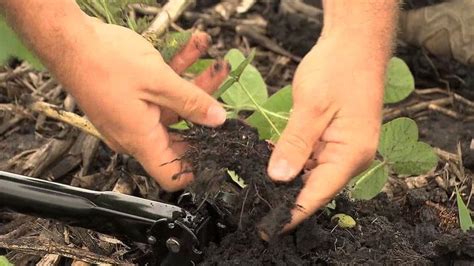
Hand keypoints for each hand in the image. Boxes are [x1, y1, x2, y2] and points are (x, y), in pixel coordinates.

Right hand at [58, 18, 228, 190]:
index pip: (171, 175)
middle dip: (204, 111)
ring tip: (214, 64)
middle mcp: (135, 134)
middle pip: (180, 133)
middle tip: (221, 94)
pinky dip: (176, 75)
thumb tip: (217, 118)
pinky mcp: (128, 99)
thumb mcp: (159, 82)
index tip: (217, 150)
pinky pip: (158, 93)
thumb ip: (192, 101)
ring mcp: (131, 116)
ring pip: (172, 107)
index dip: (196, 168)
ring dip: (194, 85)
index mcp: (141, 140)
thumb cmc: (103, 63)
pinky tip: (192, 51)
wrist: (69, 40)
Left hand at [267, 35, 385, 228]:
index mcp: (350, 154)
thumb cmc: (338, 69)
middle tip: (255, 203)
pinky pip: (312, 157)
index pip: (317, 194)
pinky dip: (293, 160)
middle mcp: (350, 157)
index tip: (269, 227)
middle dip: (287, 196)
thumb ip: (295, 144)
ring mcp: (344, 147)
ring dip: (288, 177)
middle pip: (315, 187)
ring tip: (259, 184)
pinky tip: (272, 159)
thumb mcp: (312, 107)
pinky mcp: (335, 137)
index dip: (292, 212)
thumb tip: (279, 177)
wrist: (355, 43)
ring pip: (312, 173)